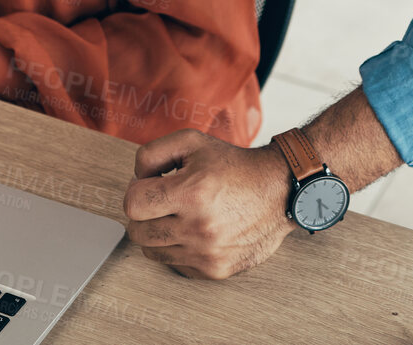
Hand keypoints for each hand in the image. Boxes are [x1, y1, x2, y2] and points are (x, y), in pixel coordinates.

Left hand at [123, 129, 296, 279]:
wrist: (279, 192)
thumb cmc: (235, 167)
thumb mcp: (192, 142)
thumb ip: (151, 154)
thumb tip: (135, 180)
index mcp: (192, 193)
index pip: (133, 205)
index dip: (136, 192)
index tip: (150, 187)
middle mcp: (200, 227)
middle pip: (138, 232)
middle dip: (144, 214)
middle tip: (162, 202)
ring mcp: (207, 253)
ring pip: (152, 252)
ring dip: (159, 233)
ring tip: (178, 216)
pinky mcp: (215, 270)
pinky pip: (175, 264)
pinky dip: (178, 249)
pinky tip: (194, 232)